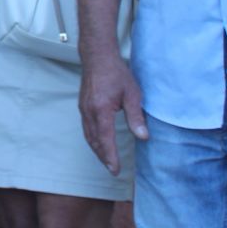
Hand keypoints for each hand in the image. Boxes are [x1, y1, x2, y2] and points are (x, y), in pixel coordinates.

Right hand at [78, 52, 148, 174]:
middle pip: (94, 140)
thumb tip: (143, 137)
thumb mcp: (132, 94)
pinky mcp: (83, 105)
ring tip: (106, 160)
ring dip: (97, 149)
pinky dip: (92, 139)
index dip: (110, 156)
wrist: (97, 57)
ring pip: (88, 135)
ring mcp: (84, 108)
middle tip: (112, 169)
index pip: (105, 139)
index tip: (115, 169)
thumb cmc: (116, 73)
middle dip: (102, 157)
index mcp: (101, 110)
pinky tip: (99, 141)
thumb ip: (136, 117)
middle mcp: (89, 111)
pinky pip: (86, 127)